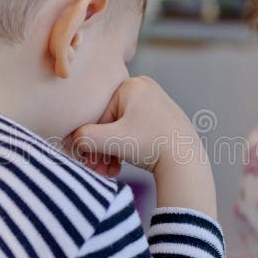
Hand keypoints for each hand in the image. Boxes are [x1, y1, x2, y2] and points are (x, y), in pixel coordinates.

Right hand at [71, 76, 216, 218]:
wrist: (187, 160)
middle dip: (101, 148)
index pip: (99, 114)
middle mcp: (144, 88)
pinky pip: (134, 130)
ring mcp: (154, 101)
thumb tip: (70, 140)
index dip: (90, 139)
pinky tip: (120, 166)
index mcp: (131, 85)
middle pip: (110, 121)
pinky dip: (126, 148)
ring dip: (111, 151)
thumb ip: (84, 138)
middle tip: (98, 170)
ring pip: (121, 128)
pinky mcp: (161, 116)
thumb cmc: (151, 146)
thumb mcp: (113, 141)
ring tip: (110, 172)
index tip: (87, 161)